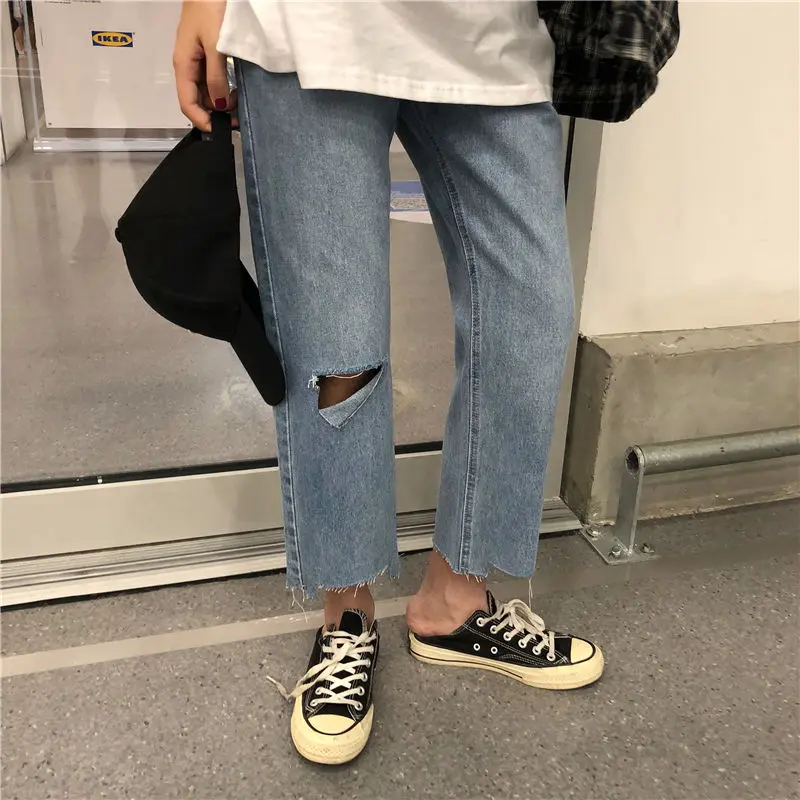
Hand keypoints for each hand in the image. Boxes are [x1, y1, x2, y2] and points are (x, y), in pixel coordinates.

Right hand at [173, 0, 234, 131]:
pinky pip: (212, 79)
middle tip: (236, 120)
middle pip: (197, 99)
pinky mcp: (207, 54)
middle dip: (214, 113)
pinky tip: (235, 91)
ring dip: (219, 102)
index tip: (219, 130)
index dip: (202, 120)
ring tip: (238, 107)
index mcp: (183, 64)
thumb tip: (218, 104)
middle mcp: (188, 64)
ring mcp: (197, 59)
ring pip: (205, 91)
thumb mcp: (215, 45)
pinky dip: (222, 89)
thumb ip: (216, 76)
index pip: (187, 103)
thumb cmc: (210, 7)